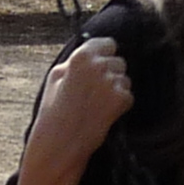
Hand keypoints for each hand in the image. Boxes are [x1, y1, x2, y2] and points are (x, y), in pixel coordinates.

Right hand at [27, 34, 135, 175]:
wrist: (60, 141)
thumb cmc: (54, 110)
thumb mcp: (55, 77)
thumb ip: (75, 60)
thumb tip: (90, 53)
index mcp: (81, 56)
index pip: (109, 43)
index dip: (105, 55)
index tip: (100, 66)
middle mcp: (98, 65)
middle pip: (119, 62)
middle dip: (111, 74)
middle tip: (96, 91)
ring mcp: (111, 82)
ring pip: (125, 79)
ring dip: (116, 89)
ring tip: (97, 104)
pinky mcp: (121, 99)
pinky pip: (128, 96)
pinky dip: (120, 105)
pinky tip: (103, 113)